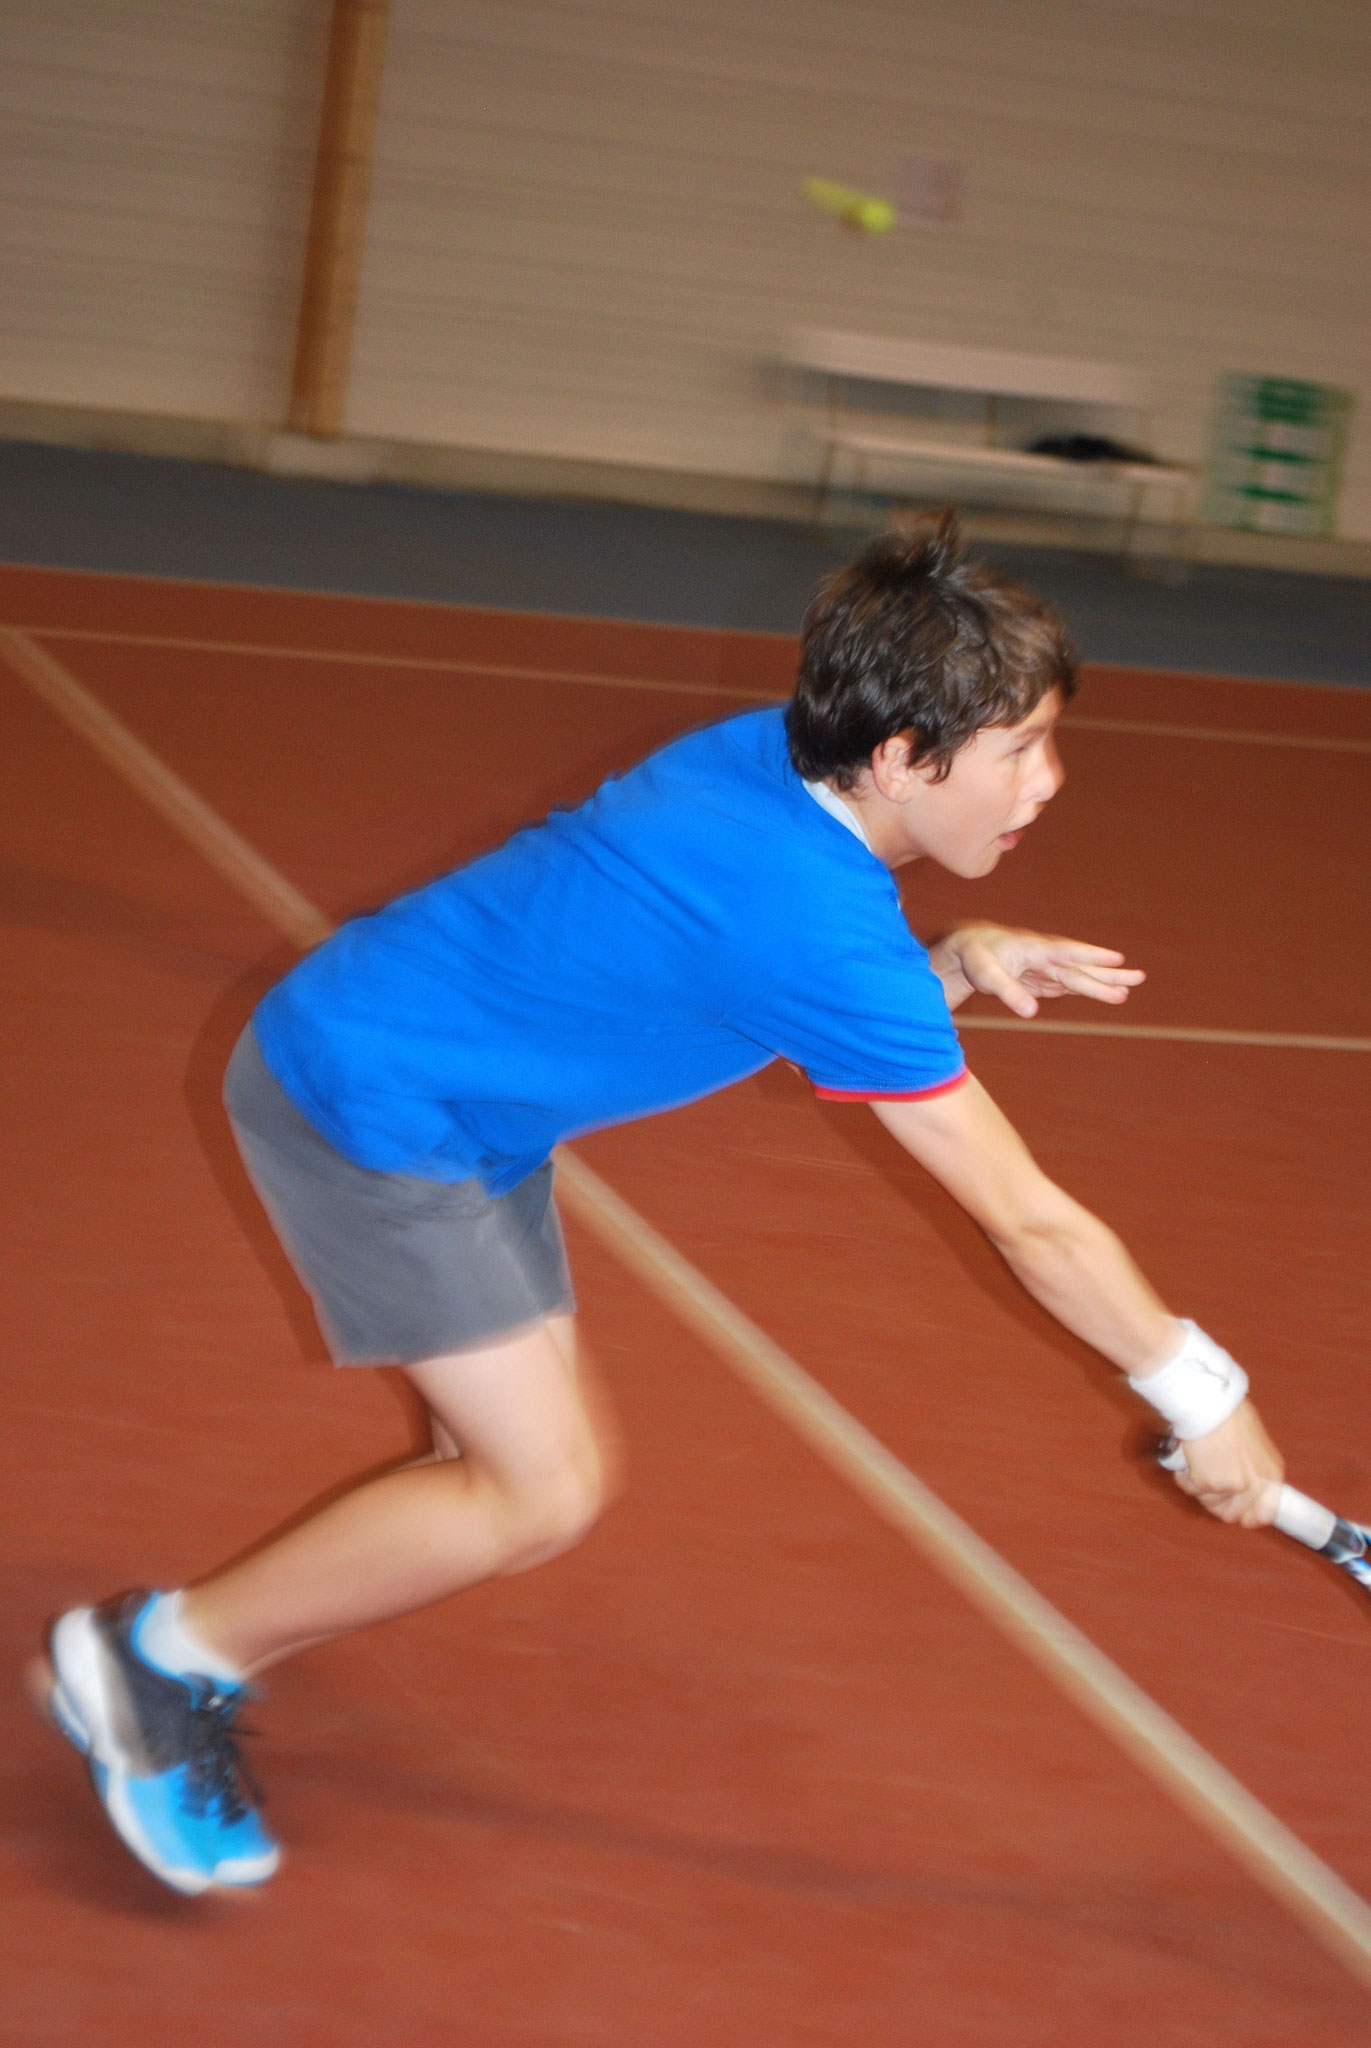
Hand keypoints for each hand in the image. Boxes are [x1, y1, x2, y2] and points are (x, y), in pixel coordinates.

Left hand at [930, 923, 1144, 1017]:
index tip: (1117, 958)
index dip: (1091, 954)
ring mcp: (1046, 967)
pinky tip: (1107, 992)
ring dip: (1104, 981)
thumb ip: (1007, 992)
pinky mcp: (1043, 978)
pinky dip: (1088, 988)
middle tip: (1139, 977)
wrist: (968, 947)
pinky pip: (1069, 984)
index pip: (1067, 952)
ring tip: (1131, 989)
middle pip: (1081, 966)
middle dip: (1108, 973)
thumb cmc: (975, 957)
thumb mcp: (985, 975)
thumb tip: (1032, 1014)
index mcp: (1034, 949)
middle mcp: (1045, 956)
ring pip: (1079, 975)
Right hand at [1169, 1401, 1284, 1528]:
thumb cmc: (1228, 1413)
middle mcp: (1255, 1485)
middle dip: (1216, 1502)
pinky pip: (1189, 1488)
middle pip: (1232, 1514)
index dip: (1247, 1517)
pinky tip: (1188, 1458)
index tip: (1235, 1512)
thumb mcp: (1254, 1443)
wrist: (1209, 1403)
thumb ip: (1252, 1467)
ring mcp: (1231, 1486)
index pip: (1265, 1514)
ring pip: (1208, 1503)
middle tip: (1206, 1483)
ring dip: (1199, 1488)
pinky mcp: (1206, 1482)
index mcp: (1272, 1474)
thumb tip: (1238, 1482)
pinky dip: (1184, 1476)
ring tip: (1197, 1463)